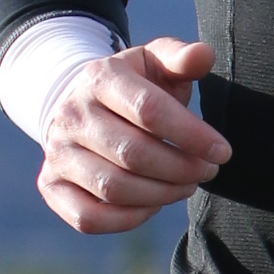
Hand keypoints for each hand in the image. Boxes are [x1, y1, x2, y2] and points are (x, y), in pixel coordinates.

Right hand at [36, 39, 228, 232]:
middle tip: (207, 171)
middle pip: (133, 154)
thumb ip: (181, 57)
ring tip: (186, 185)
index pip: (149, 110)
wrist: (82, 107)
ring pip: (114, 189)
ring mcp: (56, 152)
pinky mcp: (51, 186)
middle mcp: (70, 114)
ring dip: (162, 194)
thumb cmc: (134, 88)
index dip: (192, 135)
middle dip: (181, 168)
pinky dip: (130, 218)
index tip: (222, 152)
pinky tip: (154, 202)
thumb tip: (203, 55)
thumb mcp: (155, 63)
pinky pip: (90, 218)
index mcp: (100, 77)